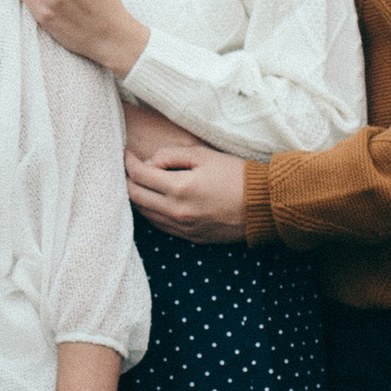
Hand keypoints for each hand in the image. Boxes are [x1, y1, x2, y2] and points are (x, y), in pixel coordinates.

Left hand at [123, 125, 248, 242]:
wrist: (263, 205)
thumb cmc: (236, 175)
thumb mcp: (205, 155)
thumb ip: (172, 155)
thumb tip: (149, 162)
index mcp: (180, 188)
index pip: (139, 175)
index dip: (129, 162)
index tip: (127, 153)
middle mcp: (177, 211)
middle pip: (135, 197)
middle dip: (128, 180)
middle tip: (130, 168)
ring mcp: (183, 227)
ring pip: (145, 214)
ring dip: (138, 197)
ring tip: (141, 182)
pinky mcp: (190, 237)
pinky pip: (160, 225)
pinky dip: (152, 211)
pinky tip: (156, 200)